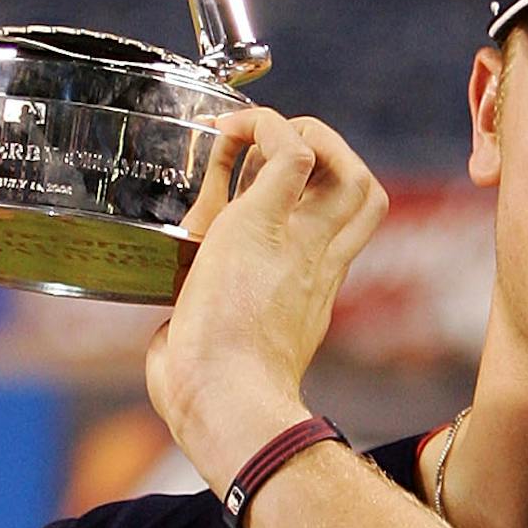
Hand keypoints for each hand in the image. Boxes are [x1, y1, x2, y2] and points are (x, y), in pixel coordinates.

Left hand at [146, 109, 386, 490]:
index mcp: (307, 295)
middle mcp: (317, 264)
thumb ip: (195, 339)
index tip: (256, 194)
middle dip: (330, 160)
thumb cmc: (211, 399)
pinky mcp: (262, 224)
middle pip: (362, 193)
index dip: (308, 202)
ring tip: (259, 136)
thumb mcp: (214, 355)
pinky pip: (289, 150)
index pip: (334, 233)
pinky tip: (229, 127)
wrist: (224, 402)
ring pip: (345, 167)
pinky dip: (264, 126)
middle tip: (273, 156)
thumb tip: (165, 343)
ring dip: (307, 137)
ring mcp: (300, 243)